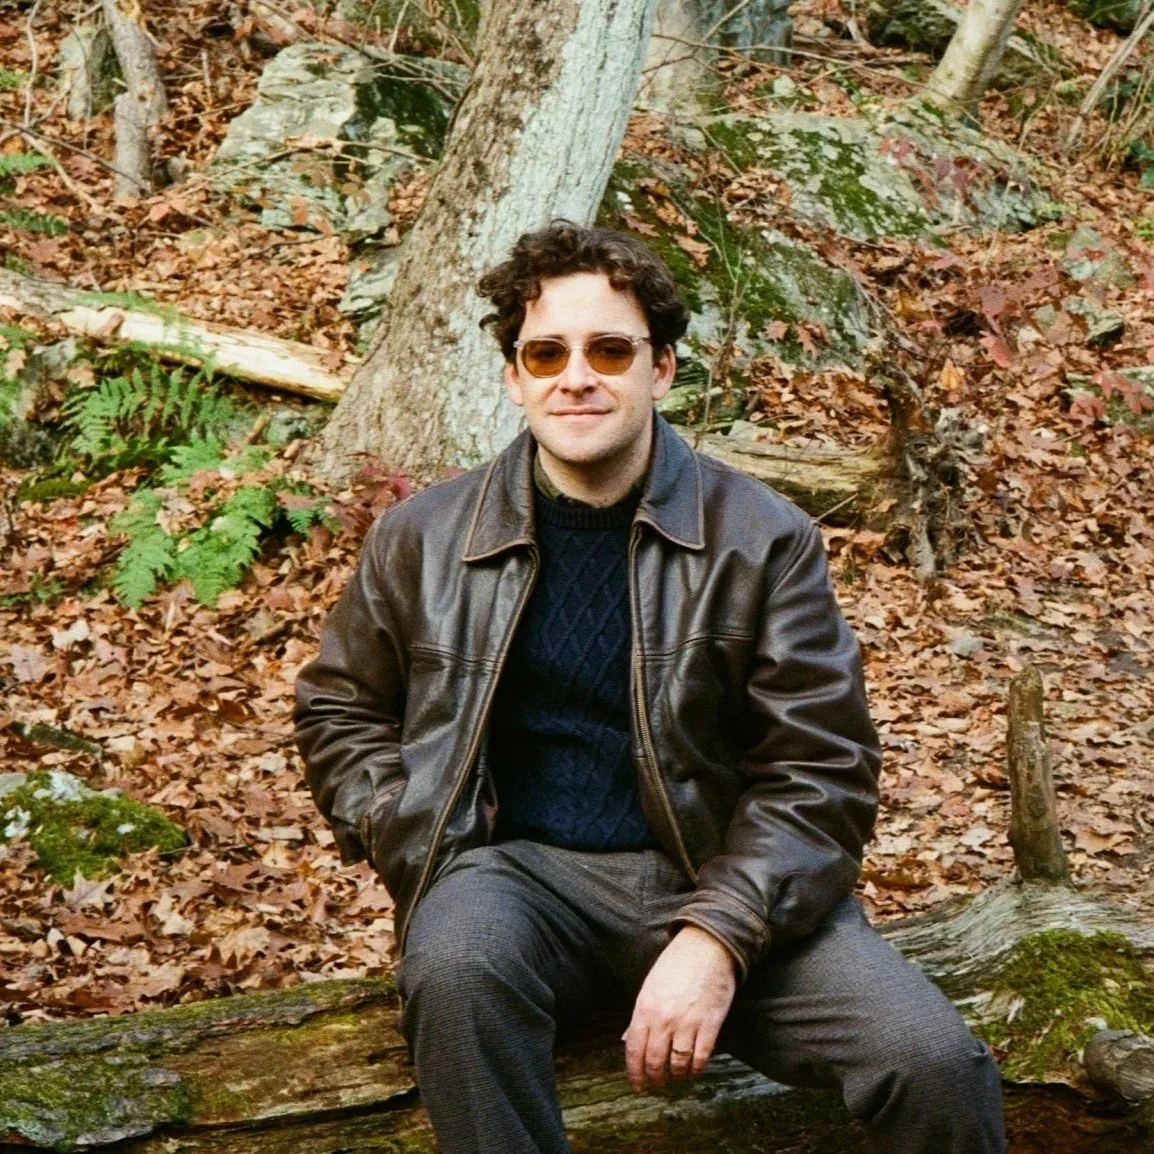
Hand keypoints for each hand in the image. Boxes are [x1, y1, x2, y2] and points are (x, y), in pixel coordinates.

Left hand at [622, 925, 736, 1092]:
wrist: (707, 946)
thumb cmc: (676, 964)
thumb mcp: (650, 986)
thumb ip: (640, 1015)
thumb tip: (627, 1040)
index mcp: (645, 1008)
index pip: (634, 1050)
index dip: (635, 1073)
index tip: (637, 1086)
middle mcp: (664, 1019)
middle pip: (655, 1062)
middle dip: (655, 1080)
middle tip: (658, 1086)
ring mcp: (688, 1022)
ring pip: (678, 1064)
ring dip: (677, 1076)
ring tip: (677, 1078)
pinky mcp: (710, 1024)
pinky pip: (701, 1057)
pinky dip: (696, 1069)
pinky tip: (694, 1069)